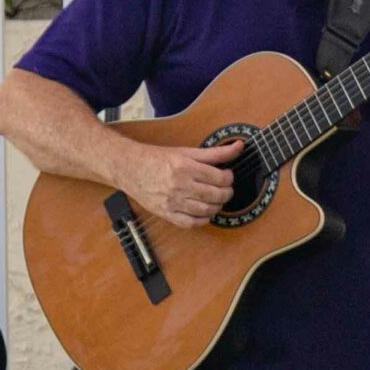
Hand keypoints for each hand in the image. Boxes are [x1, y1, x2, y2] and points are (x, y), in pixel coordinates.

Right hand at [126, 137, 243, 228]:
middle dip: (226, 192)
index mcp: (186, 167)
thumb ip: (216, 152)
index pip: (220, 178)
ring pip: (206, 210)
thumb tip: (239, 146)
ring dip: (217, 206)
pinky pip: (190, 223)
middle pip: (216, 195)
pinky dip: (202, 220)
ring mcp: (173, 202)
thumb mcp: (187, 151)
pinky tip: (204, 213)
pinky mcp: (166, 213)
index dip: (229, 178)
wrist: (131, 168)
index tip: (227, 175)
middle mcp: (180, 185)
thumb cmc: (158, 158)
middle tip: (225, 188)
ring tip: (216, 199)